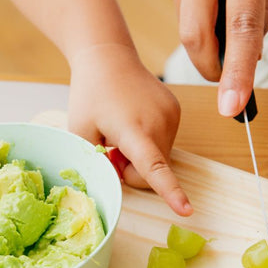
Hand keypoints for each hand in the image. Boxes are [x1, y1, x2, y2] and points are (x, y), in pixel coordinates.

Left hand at [68, 43, 191, 215]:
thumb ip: (96, 161)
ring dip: (140, 155)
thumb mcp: (80, 132)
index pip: (154, 167)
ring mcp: (172, 116)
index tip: (187, 210)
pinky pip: (164, 143)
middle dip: (130, 170)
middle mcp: (159, 123)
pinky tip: (133, 122)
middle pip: (152, 172)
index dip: (170, 191)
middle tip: (110, 148)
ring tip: (121, 131)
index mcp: (133, 130)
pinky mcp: (176, 112)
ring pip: (160, 159)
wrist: (108, 58)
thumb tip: (118, 178)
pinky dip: (148, 142)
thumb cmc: (90, 95)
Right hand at [152, 0, 267, 116]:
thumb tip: (247, 49)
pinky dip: (198, 7)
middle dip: (213, 67)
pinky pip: (179, 3)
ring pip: (186, 23)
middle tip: (228, 78)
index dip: (237, 71)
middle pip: (196, 34)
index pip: (241, 23)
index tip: (232, 109)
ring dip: (209, 30)